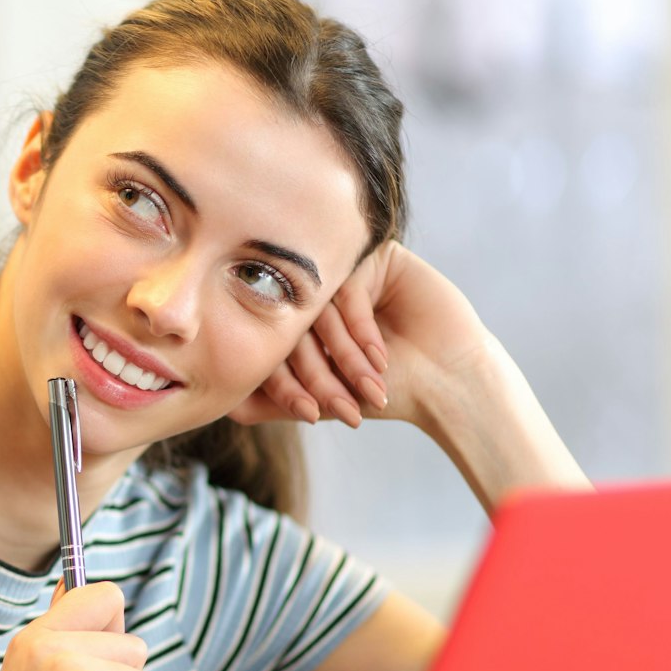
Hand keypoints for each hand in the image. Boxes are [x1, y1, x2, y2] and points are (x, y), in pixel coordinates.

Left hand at [229, 240, 490, 430]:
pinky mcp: (375, 256)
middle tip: (338, 405)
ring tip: (367, 385)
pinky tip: (379, 355)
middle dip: (316, 372)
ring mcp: (345, 271)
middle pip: (292, 325)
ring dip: (342, 354)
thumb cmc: (388, 393)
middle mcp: (320, 291)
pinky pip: (346, 286)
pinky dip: (358, 328)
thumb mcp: (322, 401)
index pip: (273, 344)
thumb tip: (224, 409)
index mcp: (302, 318)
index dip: (285, 382)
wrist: (447, 381)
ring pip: (317, 307)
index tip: (308, 414)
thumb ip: (272, 402)